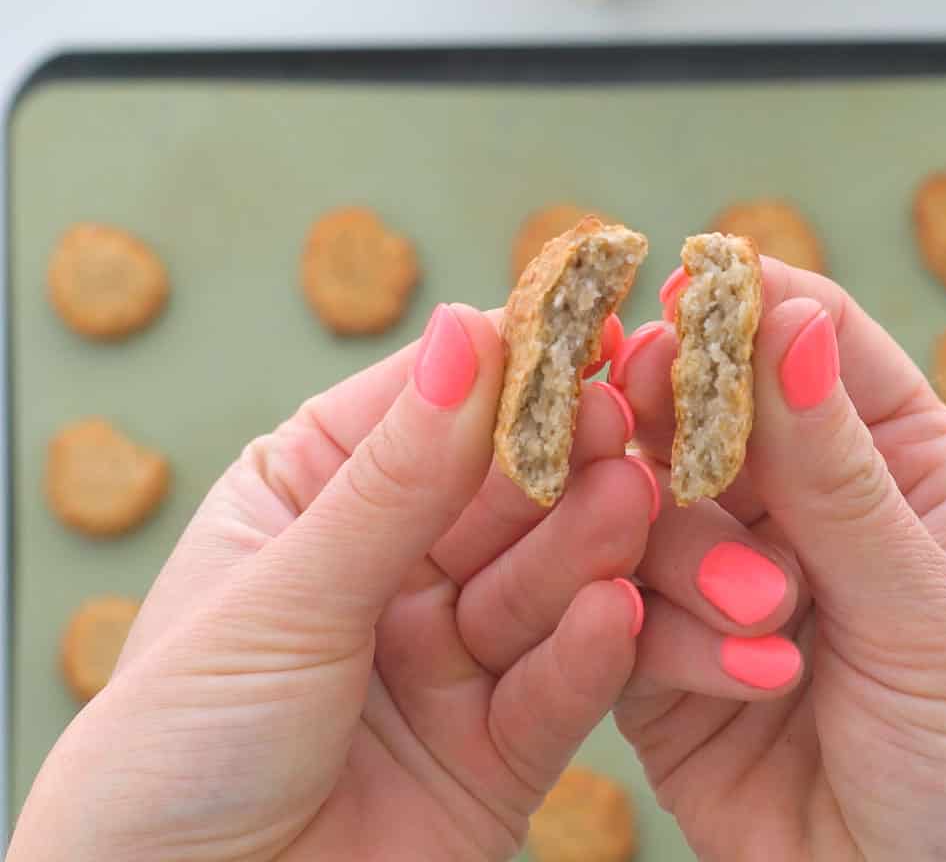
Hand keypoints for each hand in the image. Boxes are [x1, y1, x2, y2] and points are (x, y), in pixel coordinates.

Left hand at [10, 305, 655, 861]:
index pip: (430, 410)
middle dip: (564, 462)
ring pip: (541, 584)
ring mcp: (448, 655)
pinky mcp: (497, 750)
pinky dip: (589, 655)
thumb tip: (467, 332)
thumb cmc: (172, 754)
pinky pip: (554, 690)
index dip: (506, 370)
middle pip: (502, 495)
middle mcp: (392, 564)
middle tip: (624, 423)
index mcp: (318, 493)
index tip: (584, 328)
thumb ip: (394, 480)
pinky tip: (617, 616)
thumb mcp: (281, 598)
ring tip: (634, 504)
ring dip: (591, 548)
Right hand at [611, 261, 945, 861]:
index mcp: (901, 463)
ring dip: (687, 549)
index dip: (750, 311)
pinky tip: (726, 671)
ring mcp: (729, 578)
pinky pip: (624, 604)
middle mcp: (806, 506)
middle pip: (713, 409)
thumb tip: (785, 325)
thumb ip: (839, 479)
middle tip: (644, 415)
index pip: (816, 346)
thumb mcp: (933, 616)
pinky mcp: (664, 658)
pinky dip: (651, 622)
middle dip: (682, 415)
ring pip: (654, 502)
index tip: (685, 293)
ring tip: (762, 620)